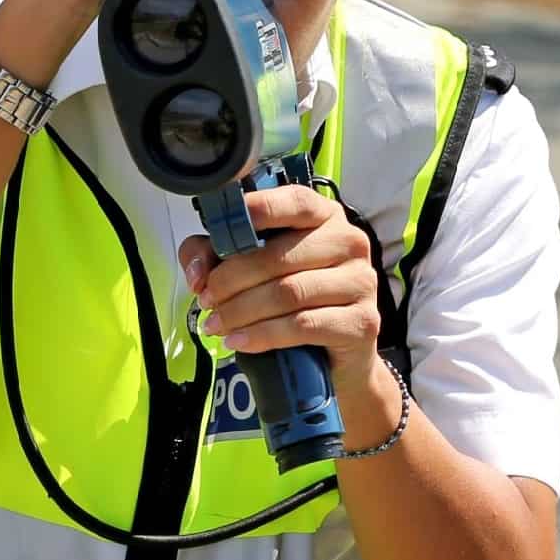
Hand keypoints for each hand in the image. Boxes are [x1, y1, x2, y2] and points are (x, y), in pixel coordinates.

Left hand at [179, 185, 382, 380]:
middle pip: (278, 256)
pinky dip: (263, 335)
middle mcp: (349, 243)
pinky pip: (303, 326)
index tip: (221, 228)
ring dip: (241, 310)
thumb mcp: (247, 270)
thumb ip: (214, 255)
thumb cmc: (290, 303)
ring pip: (288, 292)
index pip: (295, 202)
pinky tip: (239, 340)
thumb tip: (198, 272)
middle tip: (206, 299)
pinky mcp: (361, 322)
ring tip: (215, 323)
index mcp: (324, 217)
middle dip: (231, 279)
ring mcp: (361, 282)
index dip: (258, 210)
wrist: (334, 358)